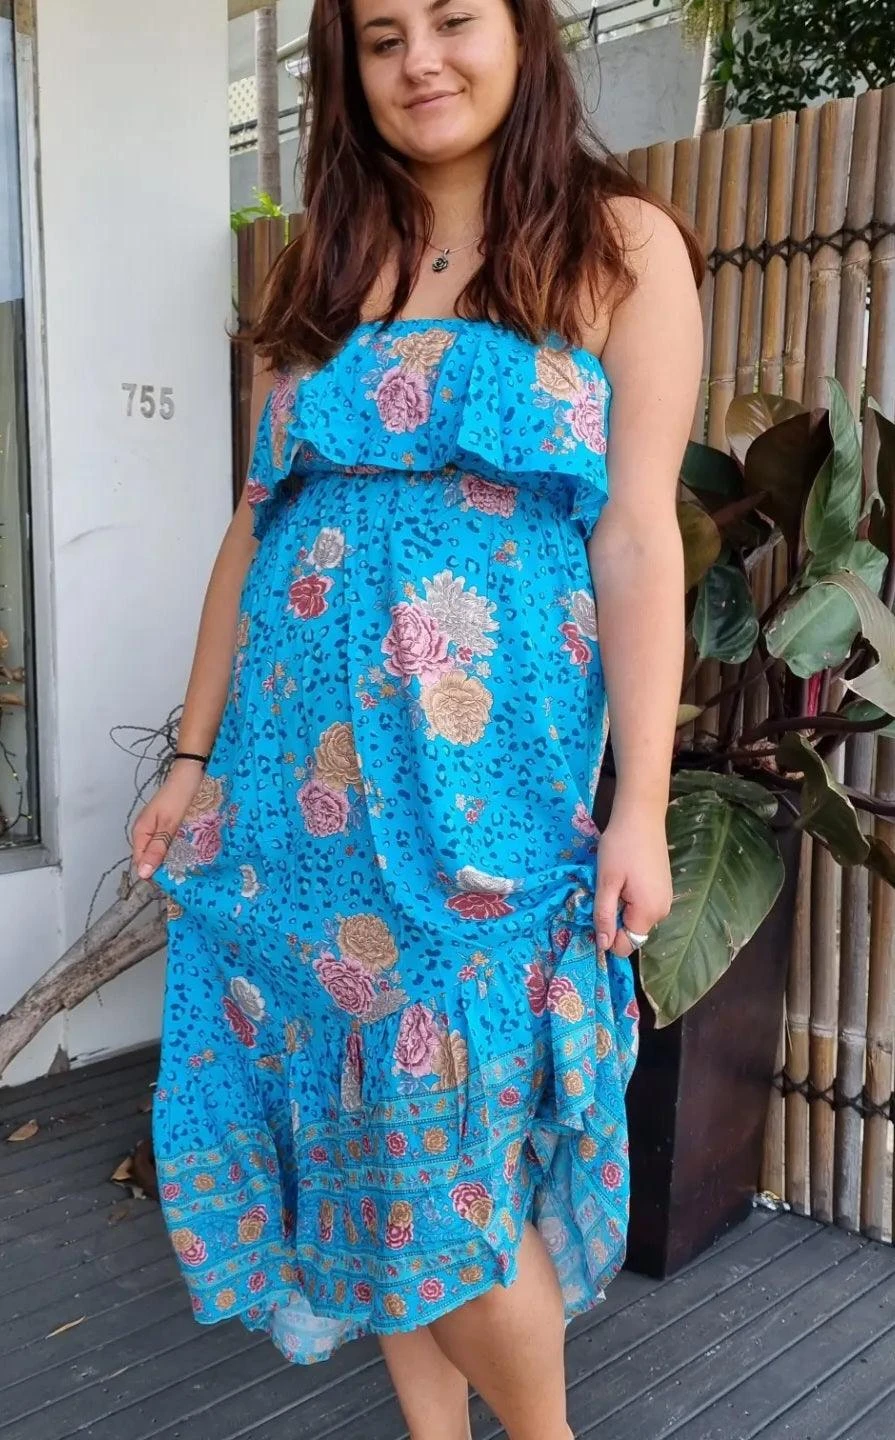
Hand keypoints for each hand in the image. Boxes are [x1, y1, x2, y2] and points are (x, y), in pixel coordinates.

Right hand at [130, 761, 205, 880]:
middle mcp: (146, 832)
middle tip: (184, 874)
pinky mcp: (170, 825)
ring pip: (162, 851)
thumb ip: (156, 848)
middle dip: (165, 866)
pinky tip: (191, 852)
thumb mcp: (168, 825)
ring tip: (190, 866)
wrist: (192, 772)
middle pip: (151, 858)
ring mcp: (158, 828)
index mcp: (140, 832)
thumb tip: (143, 874)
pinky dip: (179, 848)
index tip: (172, 880)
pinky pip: (171, 842)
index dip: (154, 873)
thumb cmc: (180, 795)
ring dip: (174, 858)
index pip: (140, 862)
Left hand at [593, 810, 671, 957]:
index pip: (626, 946)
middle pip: (632, 932)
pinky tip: (625, 877)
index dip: (607, 936)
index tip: (596, 913)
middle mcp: (662, 911)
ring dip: (621, 908)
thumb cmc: (620, 847)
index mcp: (649, 912)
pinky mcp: (663, 889)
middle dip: (614, 920)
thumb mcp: (606, 882)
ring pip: (636, 919)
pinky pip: (643, 906)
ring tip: (615, 882)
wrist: (641, 817)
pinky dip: (630, 899)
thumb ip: (604, 915)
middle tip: (605, 892)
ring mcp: (665, 900)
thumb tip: (603, 946)